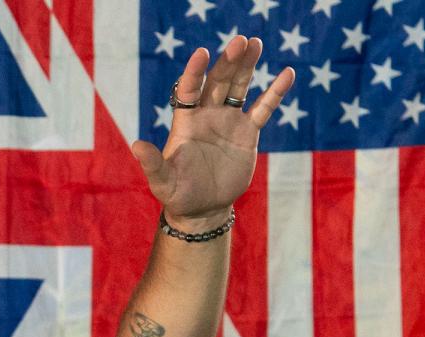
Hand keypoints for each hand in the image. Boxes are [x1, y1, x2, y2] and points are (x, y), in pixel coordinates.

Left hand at [130, 36, 294, 231]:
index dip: (194, 72)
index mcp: (185, 122)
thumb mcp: (162, 182)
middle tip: (240, 40)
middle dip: (227, 61)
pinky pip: (263, 109)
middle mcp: (207, 115)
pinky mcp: (247, 133)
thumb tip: (136, 145)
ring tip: (255, 43)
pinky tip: (287, 73)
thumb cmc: (177, 195)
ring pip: (239, 87)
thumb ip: (152, 163)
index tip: (202, 53)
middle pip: (217, 82)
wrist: (201, 208)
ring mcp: (228, 122)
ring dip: (247, 66)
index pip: (188, 90)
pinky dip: (274, 92)